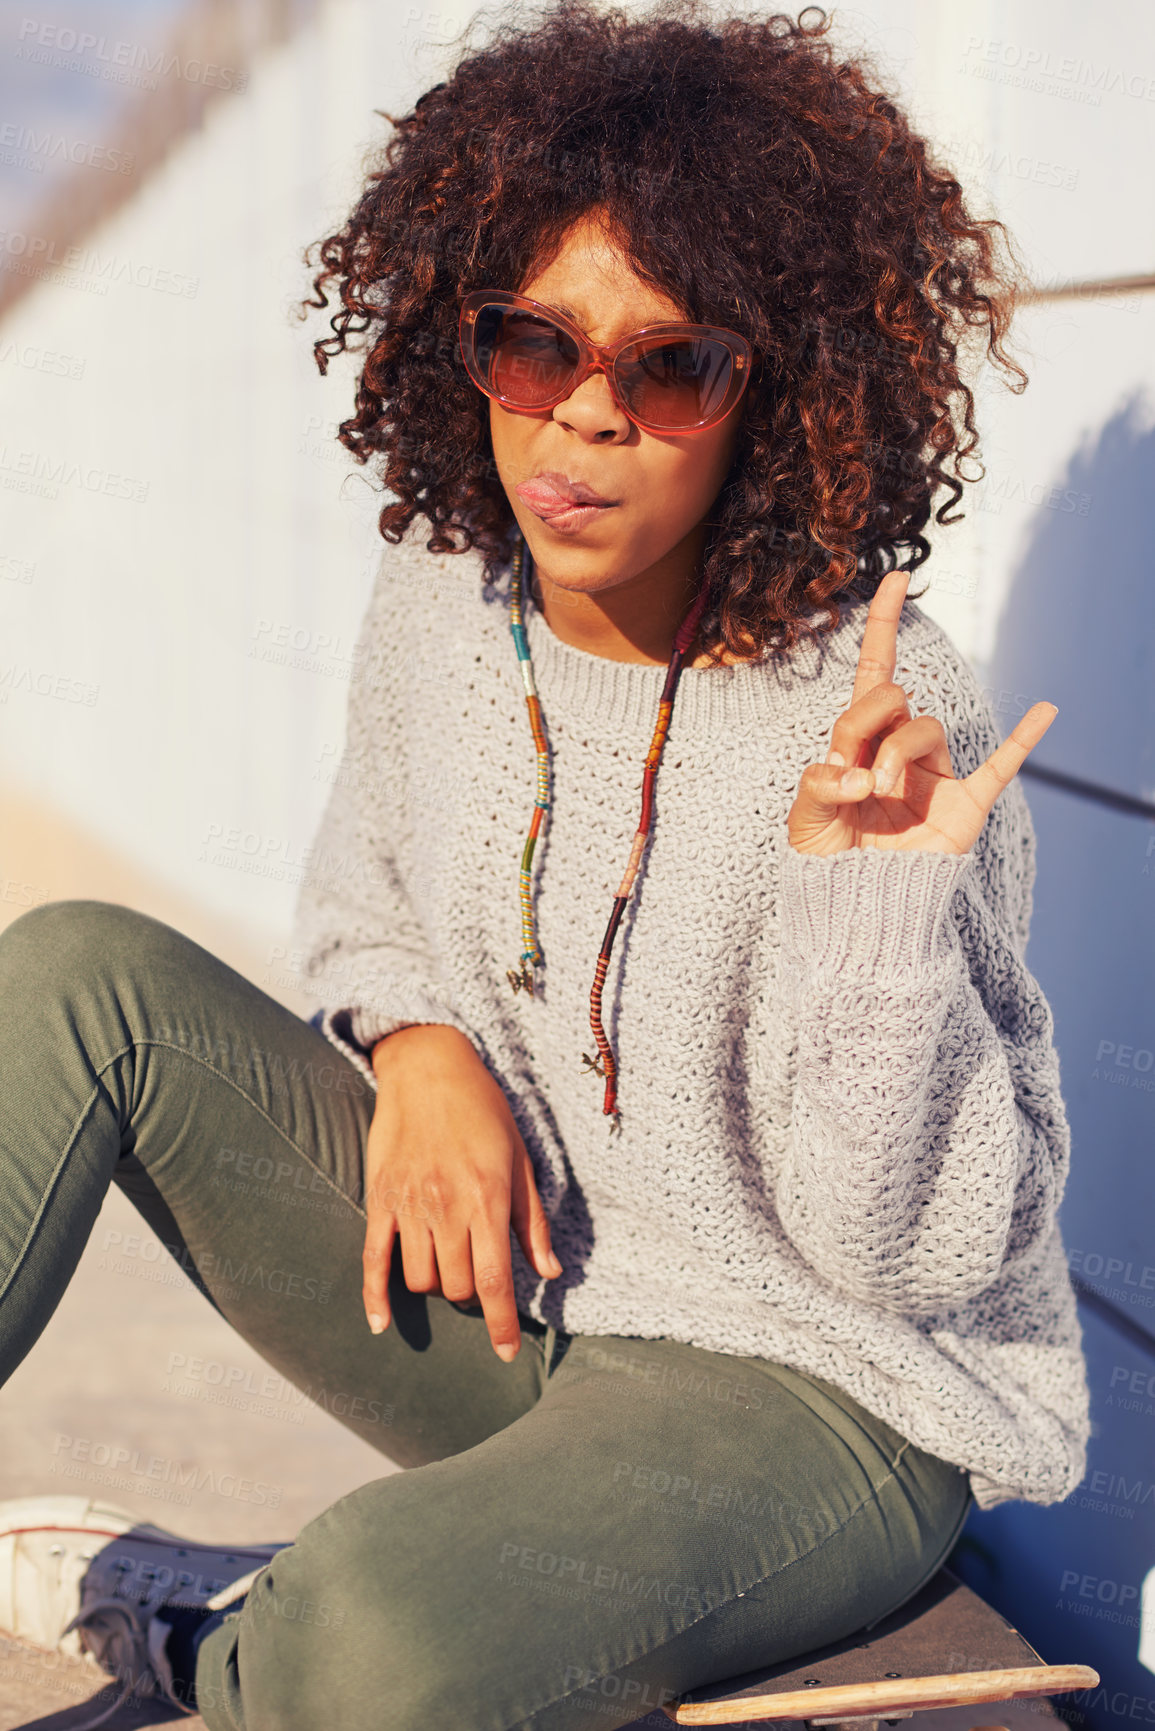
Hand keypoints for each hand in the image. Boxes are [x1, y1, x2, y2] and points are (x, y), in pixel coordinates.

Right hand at [362, 1024, 561, 1360]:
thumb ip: (533, 1221)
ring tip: (448, 1266)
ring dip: (437, 1286)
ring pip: (420, 1279)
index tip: (506, 1354)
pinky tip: (380, 1324)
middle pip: (456, 1286)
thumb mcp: (521, 1160)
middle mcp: (447, 1207)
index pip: (495, 1279)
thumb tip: (551, 1272)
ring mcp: (409, 1205)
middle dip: (472, 1296)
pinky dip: (375, 1297)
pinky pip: (373, 1259)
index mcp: (488, 1198)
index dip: (502, 1323)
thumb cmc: (484, 1111)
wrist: (428, 1068)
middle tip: (480, 1277)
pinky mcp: (380, 1199)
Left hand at [787, 568, 1057, 856]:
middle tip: (850, 774)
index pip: (874, 672)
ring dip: (895, 755)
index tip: (895, 579)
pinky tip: (1047, 710)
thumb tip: (857, 775)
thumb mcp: (804, 819)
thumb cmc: (827, 860)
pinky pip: (1001, 764)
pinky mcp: (963, 804)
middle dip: (863, 726)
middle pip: (891, 697)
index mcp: (860, 742)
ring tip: (878, 796)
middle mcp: (899, 748)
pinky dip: (1025, 738)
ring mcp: (935, 775)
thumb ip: (818, 787)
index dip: (882, 624)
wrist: (854, 908)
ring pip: (925, 728)